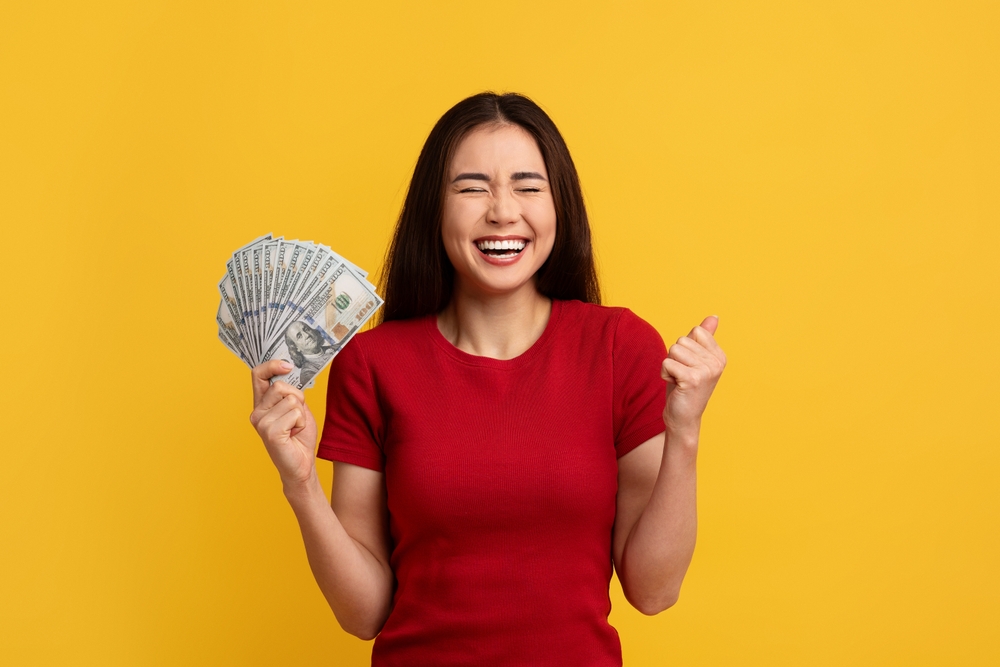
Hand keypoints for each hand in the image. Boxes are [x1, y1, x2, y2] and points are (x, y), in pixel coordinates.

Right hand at [249, 360, 318, 486]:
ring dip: (301, 413)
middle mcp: (257, 412)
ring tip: (295, 428)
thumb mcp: (297, 409)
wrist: (301, 465)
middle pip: (281, 386)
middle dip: (297, 397)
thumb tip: (290, 371)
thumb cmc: (299, 437)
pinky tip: (294, 434)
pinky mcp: (270, 431)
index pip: (258, 375)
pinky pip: (295, 413)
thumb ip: (291, 393)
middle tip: (297, 417)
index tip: (288, 365)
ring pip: (291, 399)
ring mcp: (261, 422)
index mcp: (261, 404)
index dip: (272, 365)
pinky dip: (301, 423)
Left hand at [661, 316, 726, 434]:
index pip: (695, 331)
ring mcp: (707, 371)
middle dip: (675, 357)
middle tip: (682, 375)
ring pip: (673, 350)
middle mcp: (717, 363)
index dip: (685, 347)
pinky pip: (667, 363)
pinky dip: (665, 374)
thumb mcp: (695, 359)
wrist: (683, 418)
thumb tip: (714, 317)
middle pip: (681, 341)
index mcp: (720, 356)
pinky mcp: (692, 379)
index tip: (689, 365)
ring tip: (679, 380)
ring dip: (669, 365)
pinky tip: (675, 385)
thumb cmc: (686, 387)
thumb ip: (704, 338)